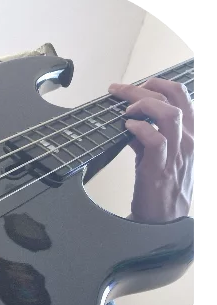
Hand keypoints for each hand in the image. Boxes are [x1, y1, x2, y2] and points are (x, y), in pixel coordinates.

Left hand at [108, 78, 194, 222]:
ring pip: (169, 114)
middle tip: (119, 90)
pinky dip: (139, 129)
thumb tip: (128, 122)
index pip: (180, 95)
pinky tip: (126, 127)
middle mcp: (185, 139)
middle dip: (143, 88)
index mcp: (185, 133)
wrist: (163, 220)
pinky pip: (155, 140)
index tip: (134, 86)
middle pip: (173, 98)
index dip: (157, 84)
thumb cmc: (160, 186)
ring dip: (143, 104)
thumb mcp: (155, 156)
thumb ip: (145, 138)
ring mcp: (175, 154)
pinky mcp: (160, 168)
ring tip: (125, 110)